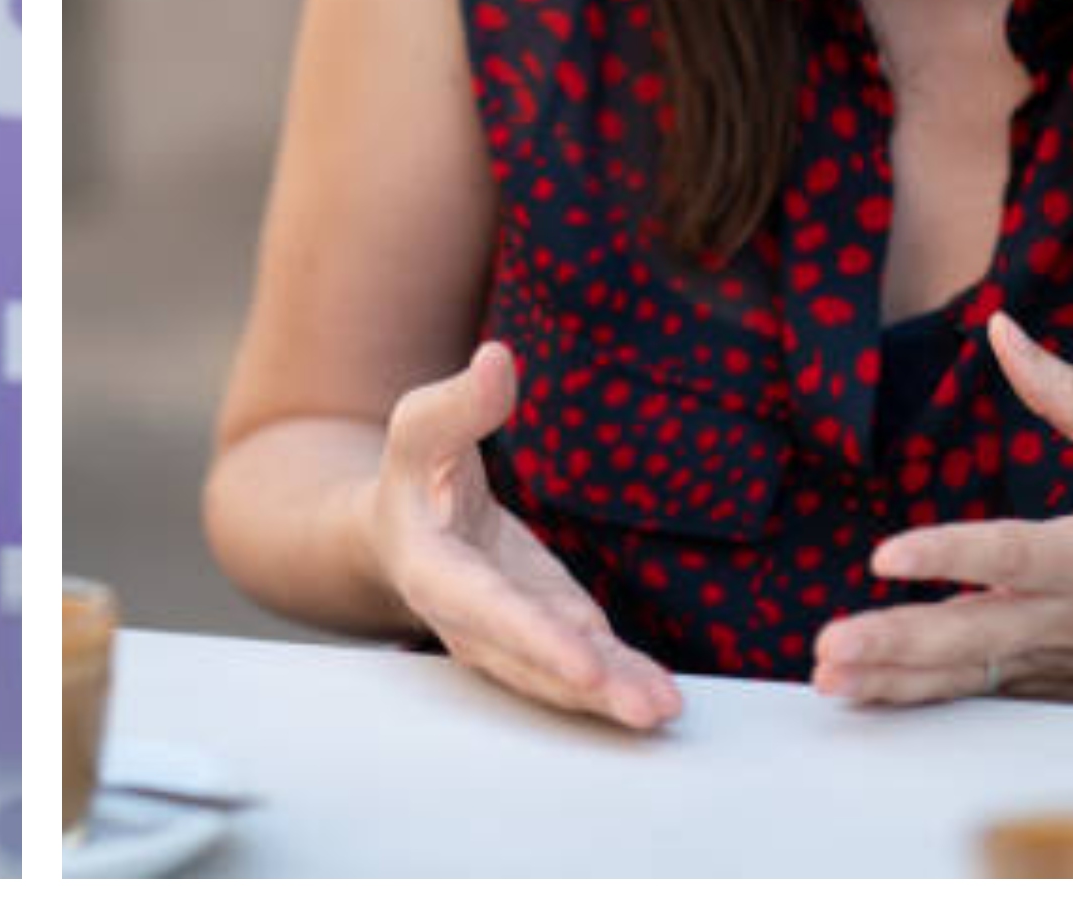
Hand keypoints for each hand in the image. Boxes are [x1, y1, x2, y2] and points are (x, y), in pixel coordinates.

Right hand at [367, 342, 683, 728]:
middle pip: (534, 661)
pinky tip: (663, 699)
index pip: (489, 610)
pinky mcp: (554, 633)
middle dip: (588, 687)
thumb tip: (498, 361)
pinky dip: (624, 681)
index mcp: (436, 573)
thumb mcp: (422, 429)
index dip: (535, 638)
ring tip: (662, 711)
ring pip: (565, 675)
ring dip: (615, 696)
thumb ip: (461, 403)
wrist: (409, 527)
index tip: (582, 661)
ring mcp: (517, 637)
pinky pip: (589, 664)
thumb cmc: (414, 474)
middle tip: (643, 709)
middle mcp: (475, 623)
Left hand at [811, 311, 1072, 711]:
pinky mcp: (1036, 688)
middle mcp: (1063, 618)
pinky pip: (968, 694)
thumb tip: (1001, 328)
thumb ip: (1071, 394)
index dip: (949, 555)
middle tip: (831, 645)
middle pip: (972, 636)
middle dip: (898, 642)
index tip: (886, 556)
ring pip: (961, 678)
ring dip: (890, 681)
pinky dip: (912, 698)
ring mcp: (1047, 662)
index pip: (1012, 555)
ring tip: (827, 679)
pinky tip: (857, 696)